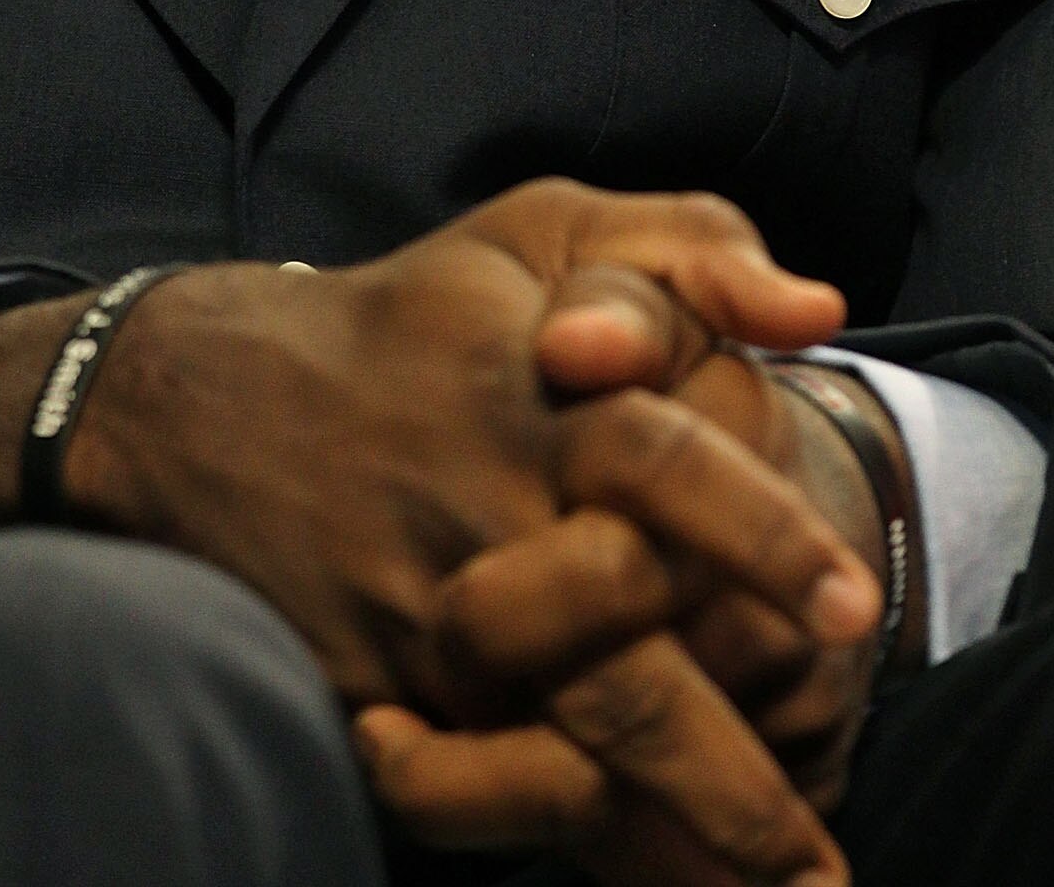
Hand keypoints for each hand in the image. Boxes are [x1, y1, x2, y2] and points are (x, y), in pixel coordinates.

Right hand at [0, 181, 881, 882]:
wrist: (200, 402)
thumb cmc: (412, 314)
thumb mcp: (543, 230)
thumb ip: (691, 246)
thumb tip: (818, 306)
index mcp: (536, 396)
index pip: (671, 465)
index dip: (767, 536)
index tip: (853, 608)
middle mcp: (483, 520)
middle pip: (625, 670)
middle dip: (735, 773)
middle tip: (827, 859)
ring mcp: (422, 624)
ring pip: (563, 755)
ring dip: (672, 836)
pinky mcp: (368, 695)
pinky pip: (475, 791)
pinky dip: (553, 839)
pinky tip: (633, 868)